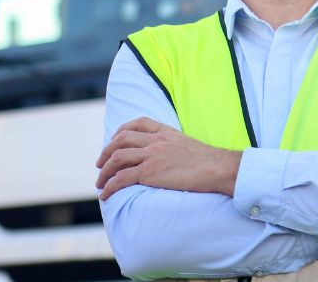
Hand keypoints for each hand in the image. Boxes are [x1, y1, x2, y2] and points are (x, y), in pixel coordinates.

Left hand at [95, 117, 242, 200]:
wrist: (217, 168)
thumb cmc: (209, 162)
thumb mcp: (189, 145)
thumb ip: (175, 146)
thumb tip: (171, 158)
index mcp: (166, 132)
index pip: (138, 124)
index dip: (121, 131)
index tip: (114, 141)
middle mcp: (156, 141)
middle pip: (121, 140)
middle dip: (106, 152)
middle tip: (100, 164)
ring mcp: (152, 156)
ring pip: (117, 158)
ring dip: (104, 171)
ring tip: (100, 182)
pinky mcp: (150, 173)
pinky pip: (122, 178)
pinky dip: (110, 186)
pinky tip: (105, 194)